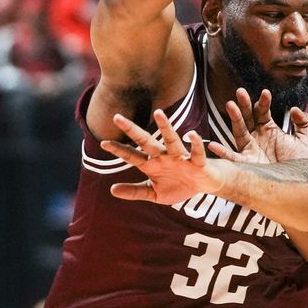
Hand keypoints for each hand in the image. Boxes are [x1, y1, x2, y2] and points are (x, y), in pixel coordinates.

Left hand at [101, 110, 225, 203]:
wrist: (203, 187)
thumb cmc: (177, 186)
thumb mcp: (154, 194)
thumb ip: (135, 192)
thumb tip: (112, 190)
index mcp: (152, 165)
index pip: (132, 156)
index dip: (119, 150)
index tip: (104, 143)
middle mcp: (164, 157)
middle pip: (146, 141)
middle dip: (132, 130)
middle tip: (117, 117)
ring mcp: (180, 158)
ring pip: (172, 140)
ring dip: (166, 127)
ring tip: (158, 113)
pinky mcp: (197, 162)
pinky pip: (196, 153)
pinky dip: (195, 144)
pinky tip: (192, 134)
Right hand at [212, 87, 307, 163]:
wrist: (301, 183)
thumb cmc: (301, 163)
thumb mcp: (305, 140)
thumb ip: (302, 123)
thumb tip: (294, 109)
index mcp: (269, 130)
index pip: (263, 112)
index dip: (263, 102)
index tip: (266, 93)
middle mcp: (257, 137)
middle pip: (247, 118)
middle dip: (244, 105)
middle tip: (240, 91)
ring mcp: (251, 149)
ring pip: (239, 131)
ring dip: (234, 118)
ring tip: (230, 105)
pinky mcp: (248, 164)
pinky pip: (232, 158)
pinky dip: (222, 153)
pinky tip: (214, 145)